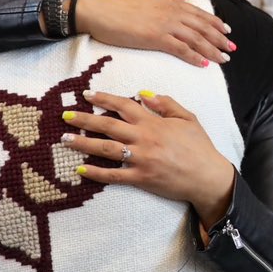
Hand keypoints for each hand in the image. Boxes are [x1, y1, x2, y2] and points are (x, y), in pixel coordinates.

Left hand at [63, 90, 237, 226]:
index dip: (103, 99)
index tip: (87, 95)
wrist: (207, 176)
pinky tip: (80, 170)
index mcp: (153, 122)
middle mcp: (143, 138)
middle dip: (84, 119)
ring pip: (105, 149)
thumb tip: (143, 93)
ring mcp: (140, 159)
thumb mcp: (187, 118)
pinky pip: (113, 175)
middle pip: (107, 126)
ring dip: (82, 143)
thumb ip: (166, 104)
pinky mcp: (140, 178)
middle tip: (65, 116)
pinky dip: (96, 173)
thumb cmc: (199, 146)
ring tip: (64, 139)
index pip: (123, 105)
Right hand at [74, 0, 233, 65]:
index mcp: (168, 0)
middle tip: (232, 48)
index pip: (198, 12)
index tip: (227, 30)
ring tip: (224, 59)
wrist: (96, 8)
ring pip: (196, 38)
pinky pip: (181, 49)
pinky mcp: (155, 38)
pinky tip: (204, 64)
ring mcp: (165, 24)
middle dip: (219, 38)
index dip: (214, 22)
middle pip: (202, 26)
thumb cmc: (114, 1)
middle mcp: (171, 11)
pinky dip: (195, 57)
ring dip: (212, 50)